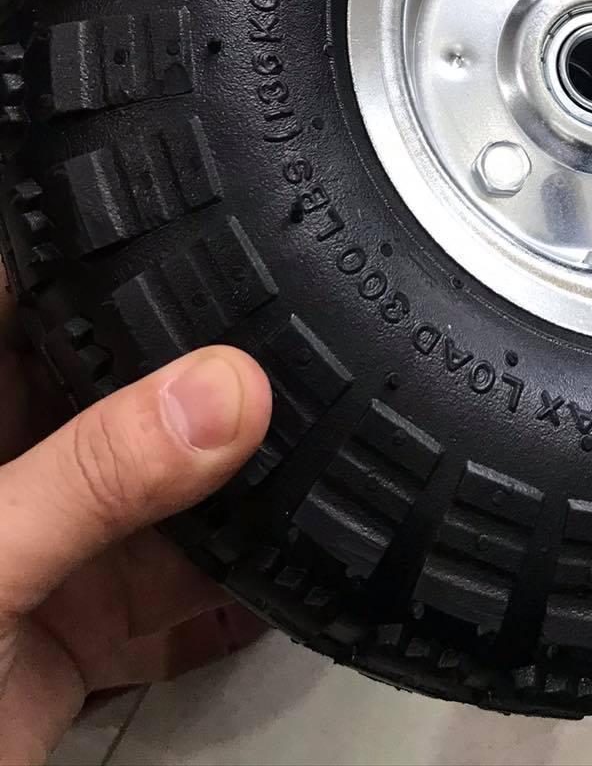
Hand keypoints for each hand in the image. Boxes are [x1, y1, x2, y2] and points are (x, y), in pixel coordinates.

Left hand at [0, 277, 271, 764]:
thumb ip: (96, 476)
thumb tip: (222, 390)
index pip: (31, 286)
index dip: (106, 240)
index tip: (203, 206)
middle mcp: (5, 468)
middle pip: (119, 382)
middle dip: (201, 362)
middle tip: (294, 325)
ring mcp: (42, 548)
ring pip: (162, 485)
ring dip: (234, 481)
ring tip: (317, 437)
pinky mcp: (75, 630)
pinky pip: (176, 587)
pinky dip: (235, 584)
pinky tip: (286, 566)